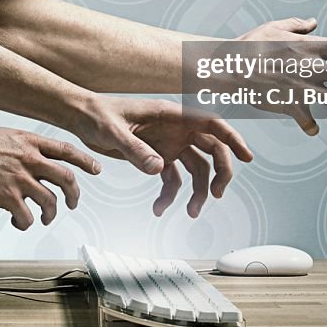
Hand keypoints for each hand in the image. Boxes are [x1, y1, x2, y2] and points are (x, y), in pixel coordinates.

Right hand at [0, 116, 100, 229]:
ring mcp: (20, 179)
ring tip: (45, 218)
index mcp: (31, 142)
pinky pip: (28, 217)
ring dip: (51, 214)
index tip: (96, 168)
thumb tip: (37, 157)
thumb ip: (27, 147)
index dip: (85, 161)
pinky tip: (19, 222)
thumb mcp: (9, 135)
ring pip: (50, 201)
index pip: (67, 151)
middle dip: (74, 194)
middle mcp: (30, 160)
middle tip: (72, 202)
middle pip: (67, 178)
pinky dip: (26, 223)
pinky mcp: (8, 197)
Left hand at [75, 96, 253, 217]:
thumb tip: (158, 168)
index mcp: (170, 114)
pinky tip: (159, 209)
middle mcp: (175, 129)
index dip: (231, 137)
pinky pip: (172, 179)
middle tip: (216, 194)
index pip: (210, 122)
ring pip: (195, 168)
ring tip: (190, 212)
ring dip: (197, 191)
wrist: (81, 118)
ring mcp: (168, 143)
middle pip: (211, 149)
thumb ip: (135, 149)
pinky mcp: (156, 157)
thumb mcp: (112, 131)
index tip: (246, 156)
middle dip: (219, 172)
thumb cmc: (97, 114)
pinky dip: (169, 195)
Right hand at [234, 17, 326, 134]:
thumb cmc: (251, 44)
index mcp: (309, 46)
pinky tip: (312, 128)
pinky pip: (309, 121)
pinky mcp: (293, 106)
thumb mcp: (274, 27)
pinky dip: (311, 126)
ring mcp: (304, 88)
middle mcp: (312, 67)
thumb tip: (313, 22)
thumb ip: (296, 24)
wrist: (233, 67)